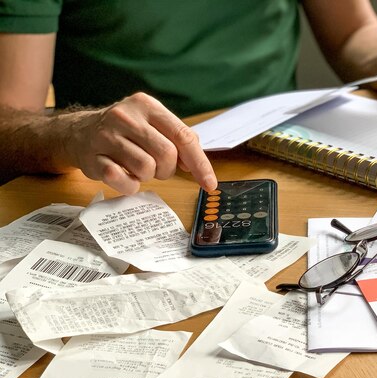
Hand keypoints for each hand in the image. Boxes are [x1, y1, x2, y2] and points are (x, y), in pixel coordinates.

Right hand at [63, 93, 216, 194]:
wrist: (78, 133)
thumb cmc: (126, 132)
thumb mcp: (153, 125)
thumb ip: (178, 140)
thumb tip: (196, 165)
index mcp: (147, 105)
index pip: (183, 136)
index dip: (200, 163)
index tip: (210, 183)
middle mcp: (126, 116)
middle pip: (167, 154)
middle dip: (167, 169)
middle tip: (157, 168)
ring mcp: (106, 136)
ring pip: (146, 168)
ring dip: (147, 176)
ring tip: (136, 167)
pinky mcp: (92, 158)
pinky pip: (123, 181)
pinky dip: (129, 185)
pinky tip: (123, 174)